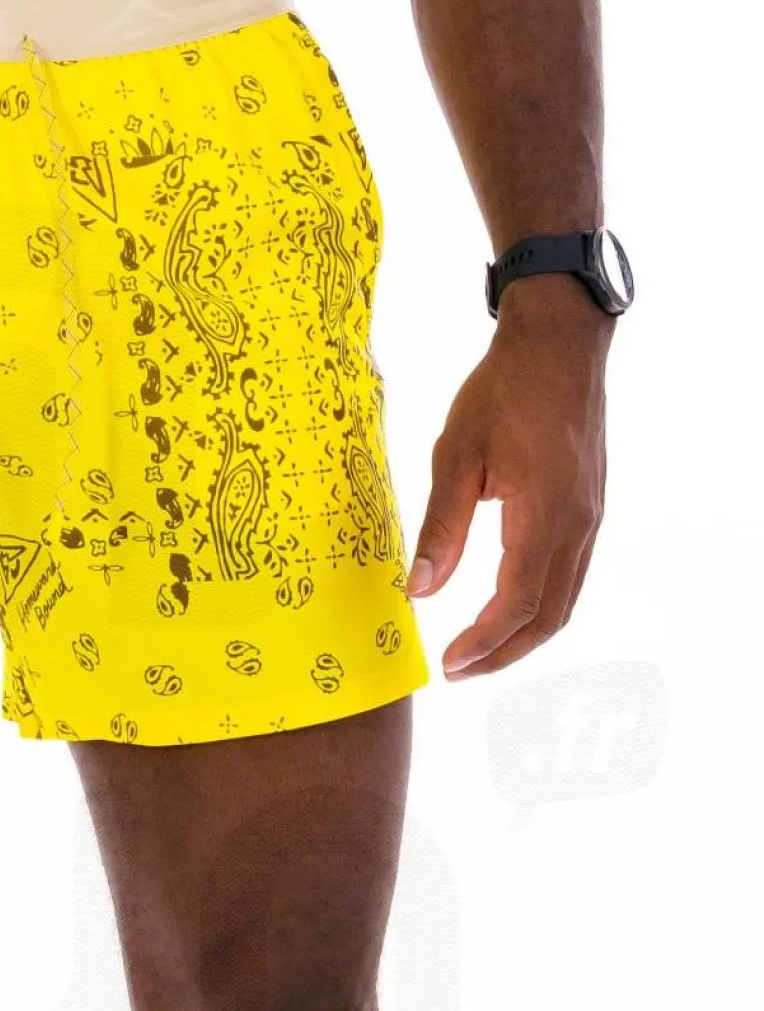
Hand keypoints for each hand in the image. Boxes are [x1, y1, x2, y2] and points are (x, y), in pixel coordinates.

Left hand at [406, 277, 608, 675]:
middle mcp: (577, 525)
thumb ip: (440, 529)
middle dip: (503, 653)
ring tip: (480, 650)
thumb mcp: (456, 455)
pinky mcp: (590, 508)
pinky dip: (540, 605)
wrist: (560, 339)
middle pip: (547, 617)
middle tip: (459, 671)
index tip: (448, 663)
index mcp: (543, 516)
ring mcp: (589, 517)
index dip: (482, 643)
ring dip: (523, 635)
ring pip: (564, 601)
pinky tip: (508, 608)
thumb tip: (420, 589)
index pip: (515, 605)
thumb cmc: (504, 389)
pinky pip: (571, 575)